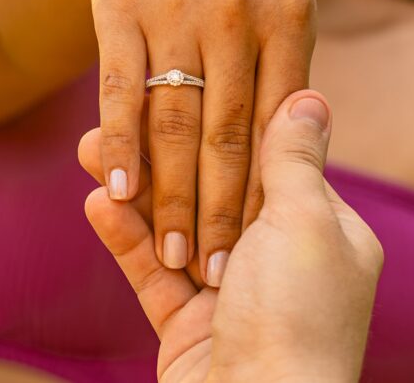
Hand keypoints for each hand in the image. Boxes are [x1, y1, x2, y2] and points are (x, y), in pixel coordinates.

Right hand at [80, 90, 383, 382]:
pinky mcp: (189, 325)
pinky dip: (126, 239)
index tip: (174, 88)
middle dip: (160, 154)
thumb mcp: (306, 222)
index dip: (215, 125)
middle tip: (114, 117)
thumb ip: (293, 159)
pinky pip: (153, 272)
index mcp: (323, 232)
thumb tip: (308, 94)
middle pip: (210, 190)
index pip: (262, 162)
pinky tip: (96, 202)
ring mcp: (231, 294)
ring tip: (90, 149)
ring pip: (174, 227)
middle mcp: (278, 261)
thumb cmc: (297, 315)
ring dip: (133, 190)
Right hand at [92, 0, 315, 285]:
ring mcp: (175, 7)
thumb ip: (285, 66)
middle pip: (226, 132)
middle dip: (219, 211)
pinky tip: (116, 188)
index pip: (275, 124)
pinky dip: (118, 143)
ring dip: (169, 193)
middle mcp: (236, 10)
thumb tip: (290, 148)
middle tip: (211, 271)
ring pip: (172, 118)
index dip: (263, 193)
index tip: (255, 249)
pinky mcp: (119, 6)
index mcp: (288, 14)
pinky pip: (119, 88)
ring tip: (170, 249)